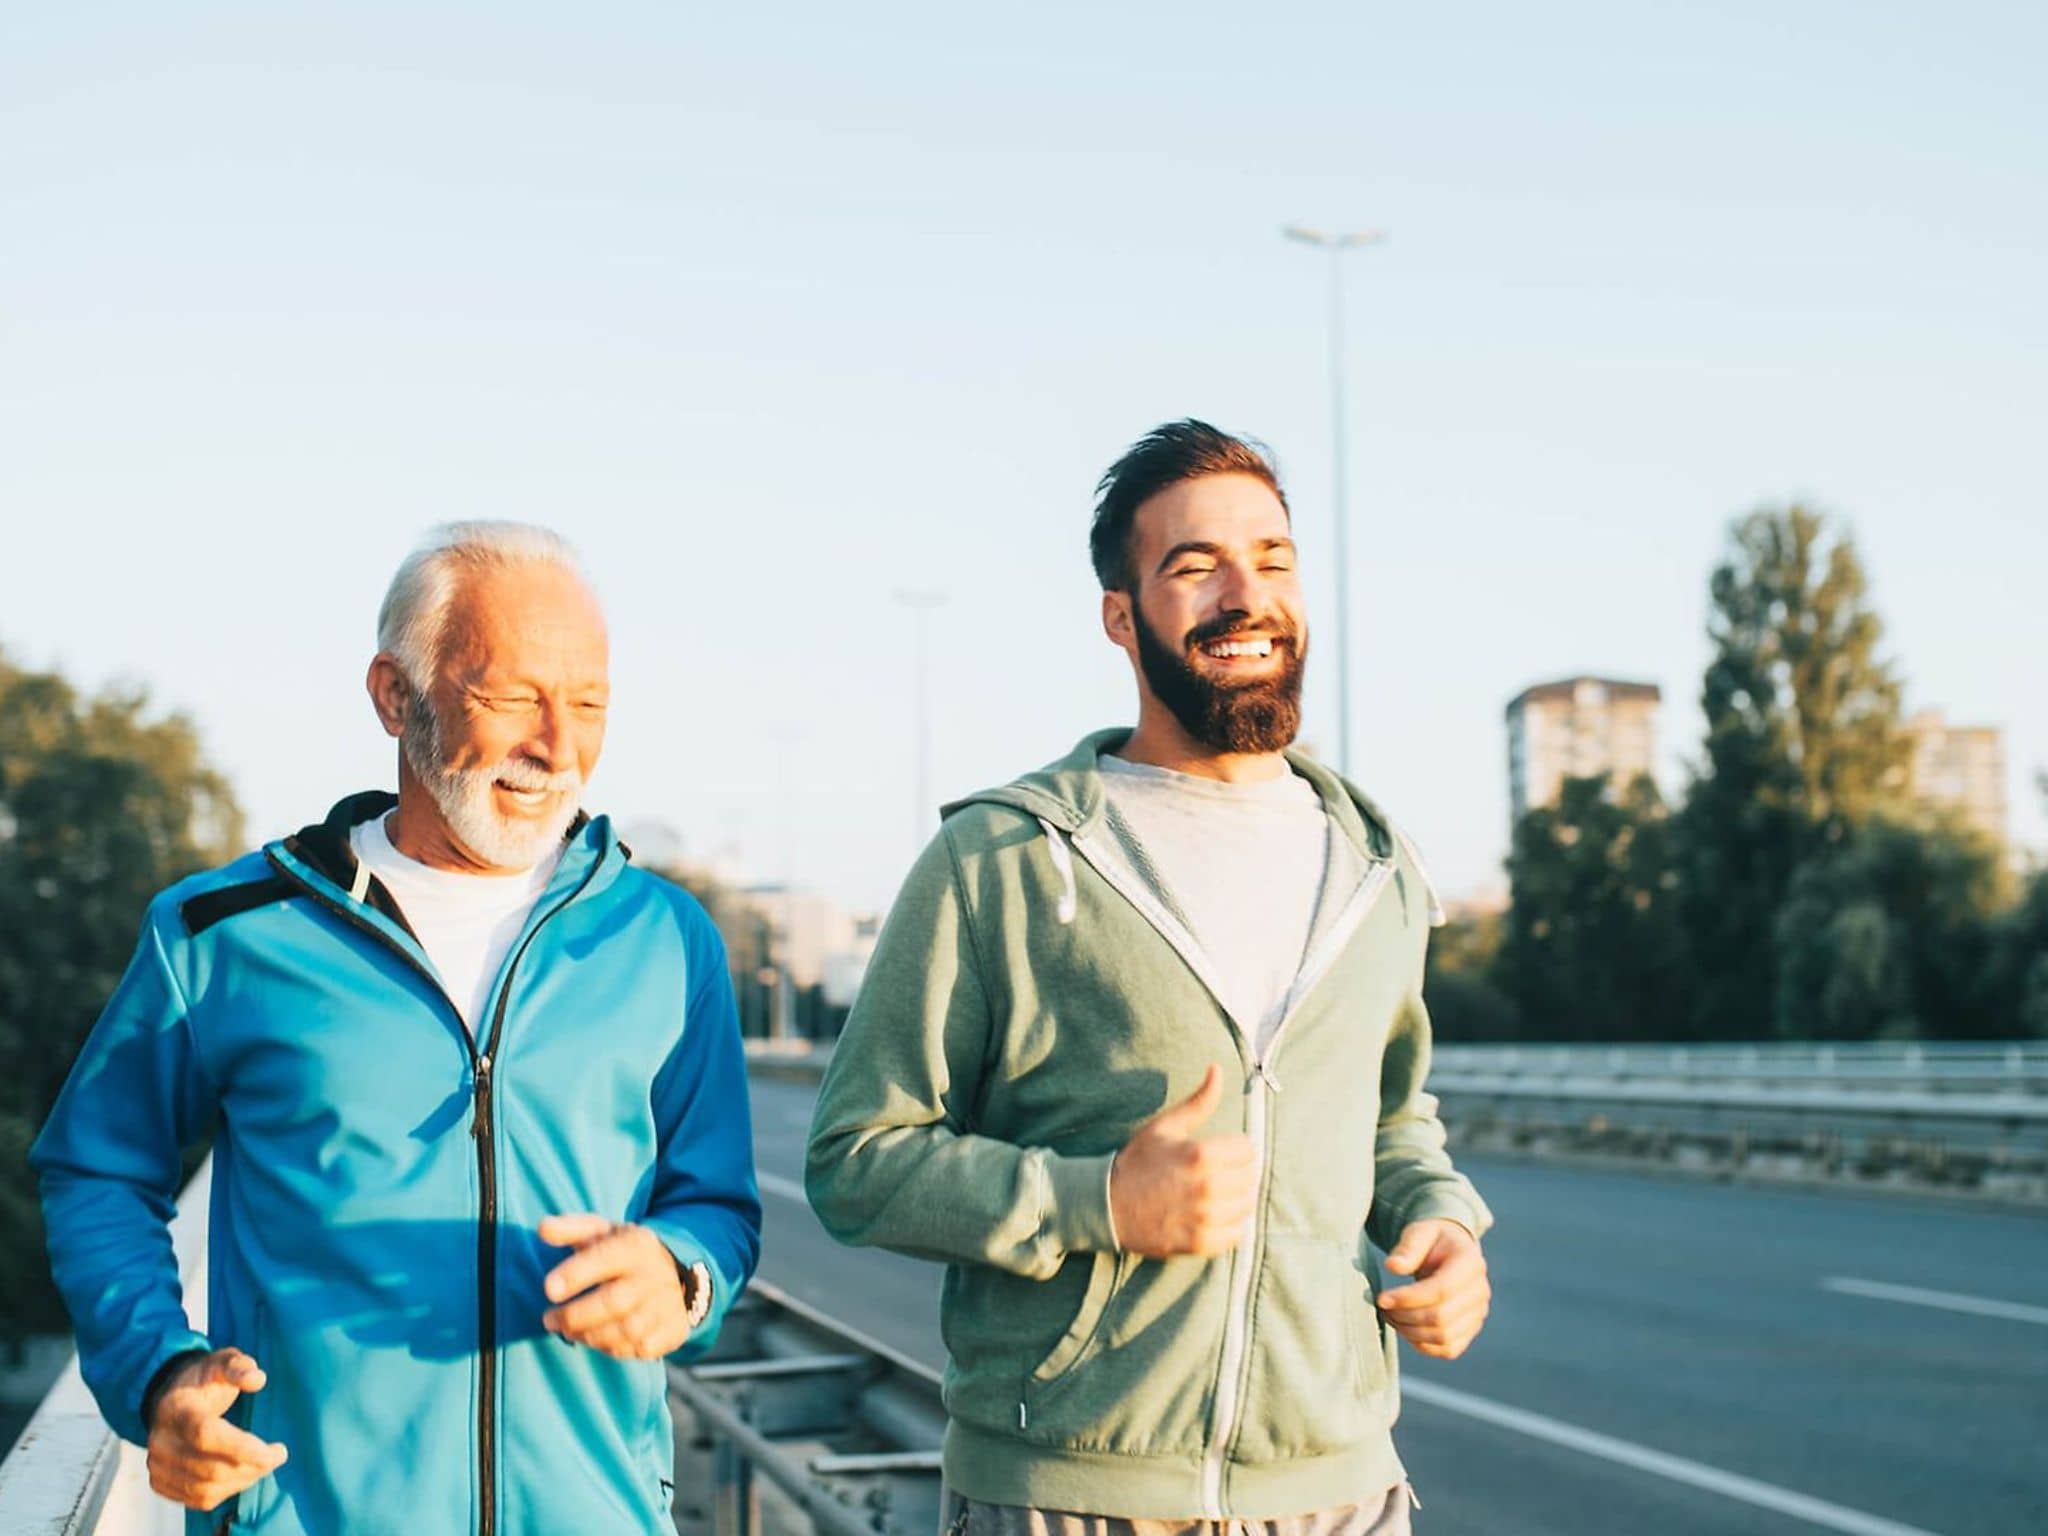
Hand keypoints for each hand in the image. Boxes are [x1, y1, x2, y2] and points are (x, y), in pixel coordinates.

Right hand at [146, 1348, 287, 1510]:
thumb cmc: (205, 1380)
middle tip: (278, 1454)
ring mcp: (157, 1465)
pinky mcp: (160, 1482)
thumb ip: (239, 1367)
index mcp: (176, 1408)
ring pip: (205, 1489)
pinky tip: (244, 1474)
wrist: (171, 1399)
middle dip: (252, 1466)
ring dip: (243, 1481)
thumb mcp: (223, 1362)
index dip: (241, 1447)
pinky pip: (198, 1499)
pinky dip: (227, 1492)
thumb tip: (257, 1379)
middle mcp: (161, 1441)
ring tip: (264, 1464)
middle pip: (209, 1468)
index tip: (275, 1452)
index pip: (206, 1435)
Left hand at [540, 1214, 693, 1358]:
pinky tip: (600, 1340)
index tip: (549, 1289)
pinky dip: (615, 1349)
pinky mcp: (674, 1329)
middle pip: (614, 1302)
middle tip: (549, 1320)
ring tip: (569, 1331)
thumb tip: (543, 1228)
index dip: (576, 1274)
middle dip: (574, 1316)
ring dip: (590, 1336)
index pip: (605, 1258)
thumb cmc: (626, 1252)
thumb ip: (572, 1229)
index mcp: (636, 1246)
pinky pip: (641, 1348)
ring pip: (627, 1330)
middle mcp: (654, 1275)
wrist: (679, 1271)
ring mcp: (667, 1304)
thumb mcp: (603, 1232)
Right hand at [1108, 1064, 1258, 1257]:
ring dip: (1237, 1198)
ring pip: (1247, 1205)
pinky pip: (1237, 1234)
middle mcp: (1207, 1187)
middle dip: (1237, 1172)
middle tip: (1218, 1173)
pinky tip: (1214, 1215)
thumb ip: (1199, 1101)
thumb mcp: (1165, 1126)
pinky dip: (1232, 1224)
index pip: (1248, 1149)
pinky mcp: (1200, 1243)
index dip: (1236, 1148)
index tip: (1221, 1153)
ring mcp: (1204, 1218)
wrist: (1108, 1206)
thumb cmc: (1138, 1162)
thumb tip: (1218, 1069)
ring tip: (1217, 1193)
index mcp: (1200, 1154)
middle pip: (1250, 1177)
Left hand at [1376, 1218, 1489, 1358]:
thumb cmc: (1432, 1241)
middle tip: (1383, 1307)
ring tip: (1391, 1316)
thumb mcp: (1420, 1232)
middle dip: (1405, 1316)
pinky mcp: (1470, 1330)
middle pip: (1441, 1317)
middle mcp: (1480, 1292)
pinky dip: (1423, 1345)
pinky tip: (1406, 1328)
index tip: (1381, 1298)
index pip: (1441, 1290)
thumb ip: (1408, 1247)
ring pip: (1444, 1337)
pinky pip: (1448, 1349)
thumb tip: (1393, 1266)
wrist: (1451, 1252)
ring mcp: (1478, 1314)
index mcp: (1470, 1263)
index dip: (1408, 1298)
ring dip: (1410, 1332)